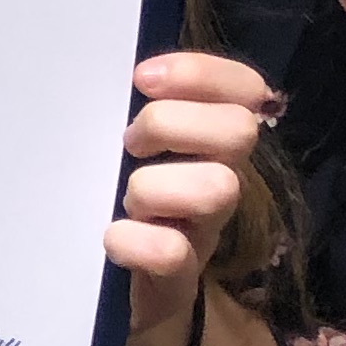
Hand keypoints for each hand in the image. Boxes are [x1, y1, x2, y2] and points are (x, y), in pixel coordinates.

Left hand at [107, 50, 272, 345]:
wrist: (108, 288)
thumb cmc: (111, 197)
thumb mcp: (121, 145)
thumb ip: (125, 106)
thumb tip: (101, 57)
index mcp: (204, 140)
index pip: (243, 90)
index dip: (202, 74)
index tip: (141, 79)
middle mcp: (216, 179)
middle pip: (238, 131)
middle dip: (172, 124)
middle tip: (129, 143)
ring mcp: (202, 230)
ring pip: (218, 188)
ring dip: (156, 185)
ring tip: (126, 197)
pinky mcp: (176, 278)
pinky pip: (173, 253)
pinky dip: (135, 241)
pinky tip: (111, 238)